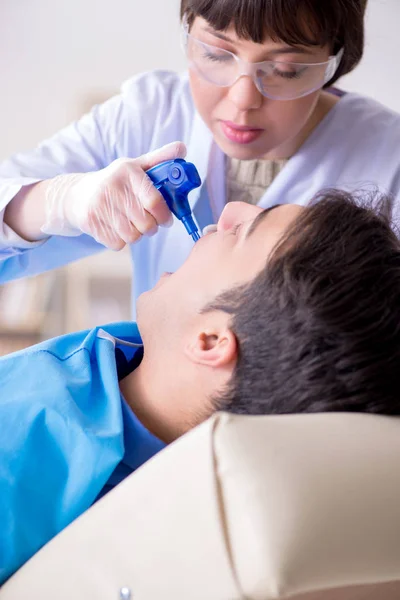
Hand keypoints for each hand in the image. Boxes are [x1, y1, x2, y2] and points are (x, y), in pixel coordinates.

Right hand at [41, 141, 186, 249]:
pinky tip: (115, 228)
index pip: (154, 201)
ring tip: (131, 224)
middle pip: (146, 224)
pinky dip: (120, 241)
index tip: (166, 220)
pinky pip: (117, 244)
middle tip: (148, 223)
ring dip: (136, 235)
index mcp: (127, 171)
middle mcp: (112, 186)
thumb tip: (182, 148)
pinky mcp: (90, 221)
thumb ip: (160, 159)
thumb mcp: (135, 166)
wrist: (77, 195)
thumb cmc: (115, 182)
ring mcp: (99, 204)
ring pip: (133, 236)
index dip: (164, 215)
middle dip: (151, 227)